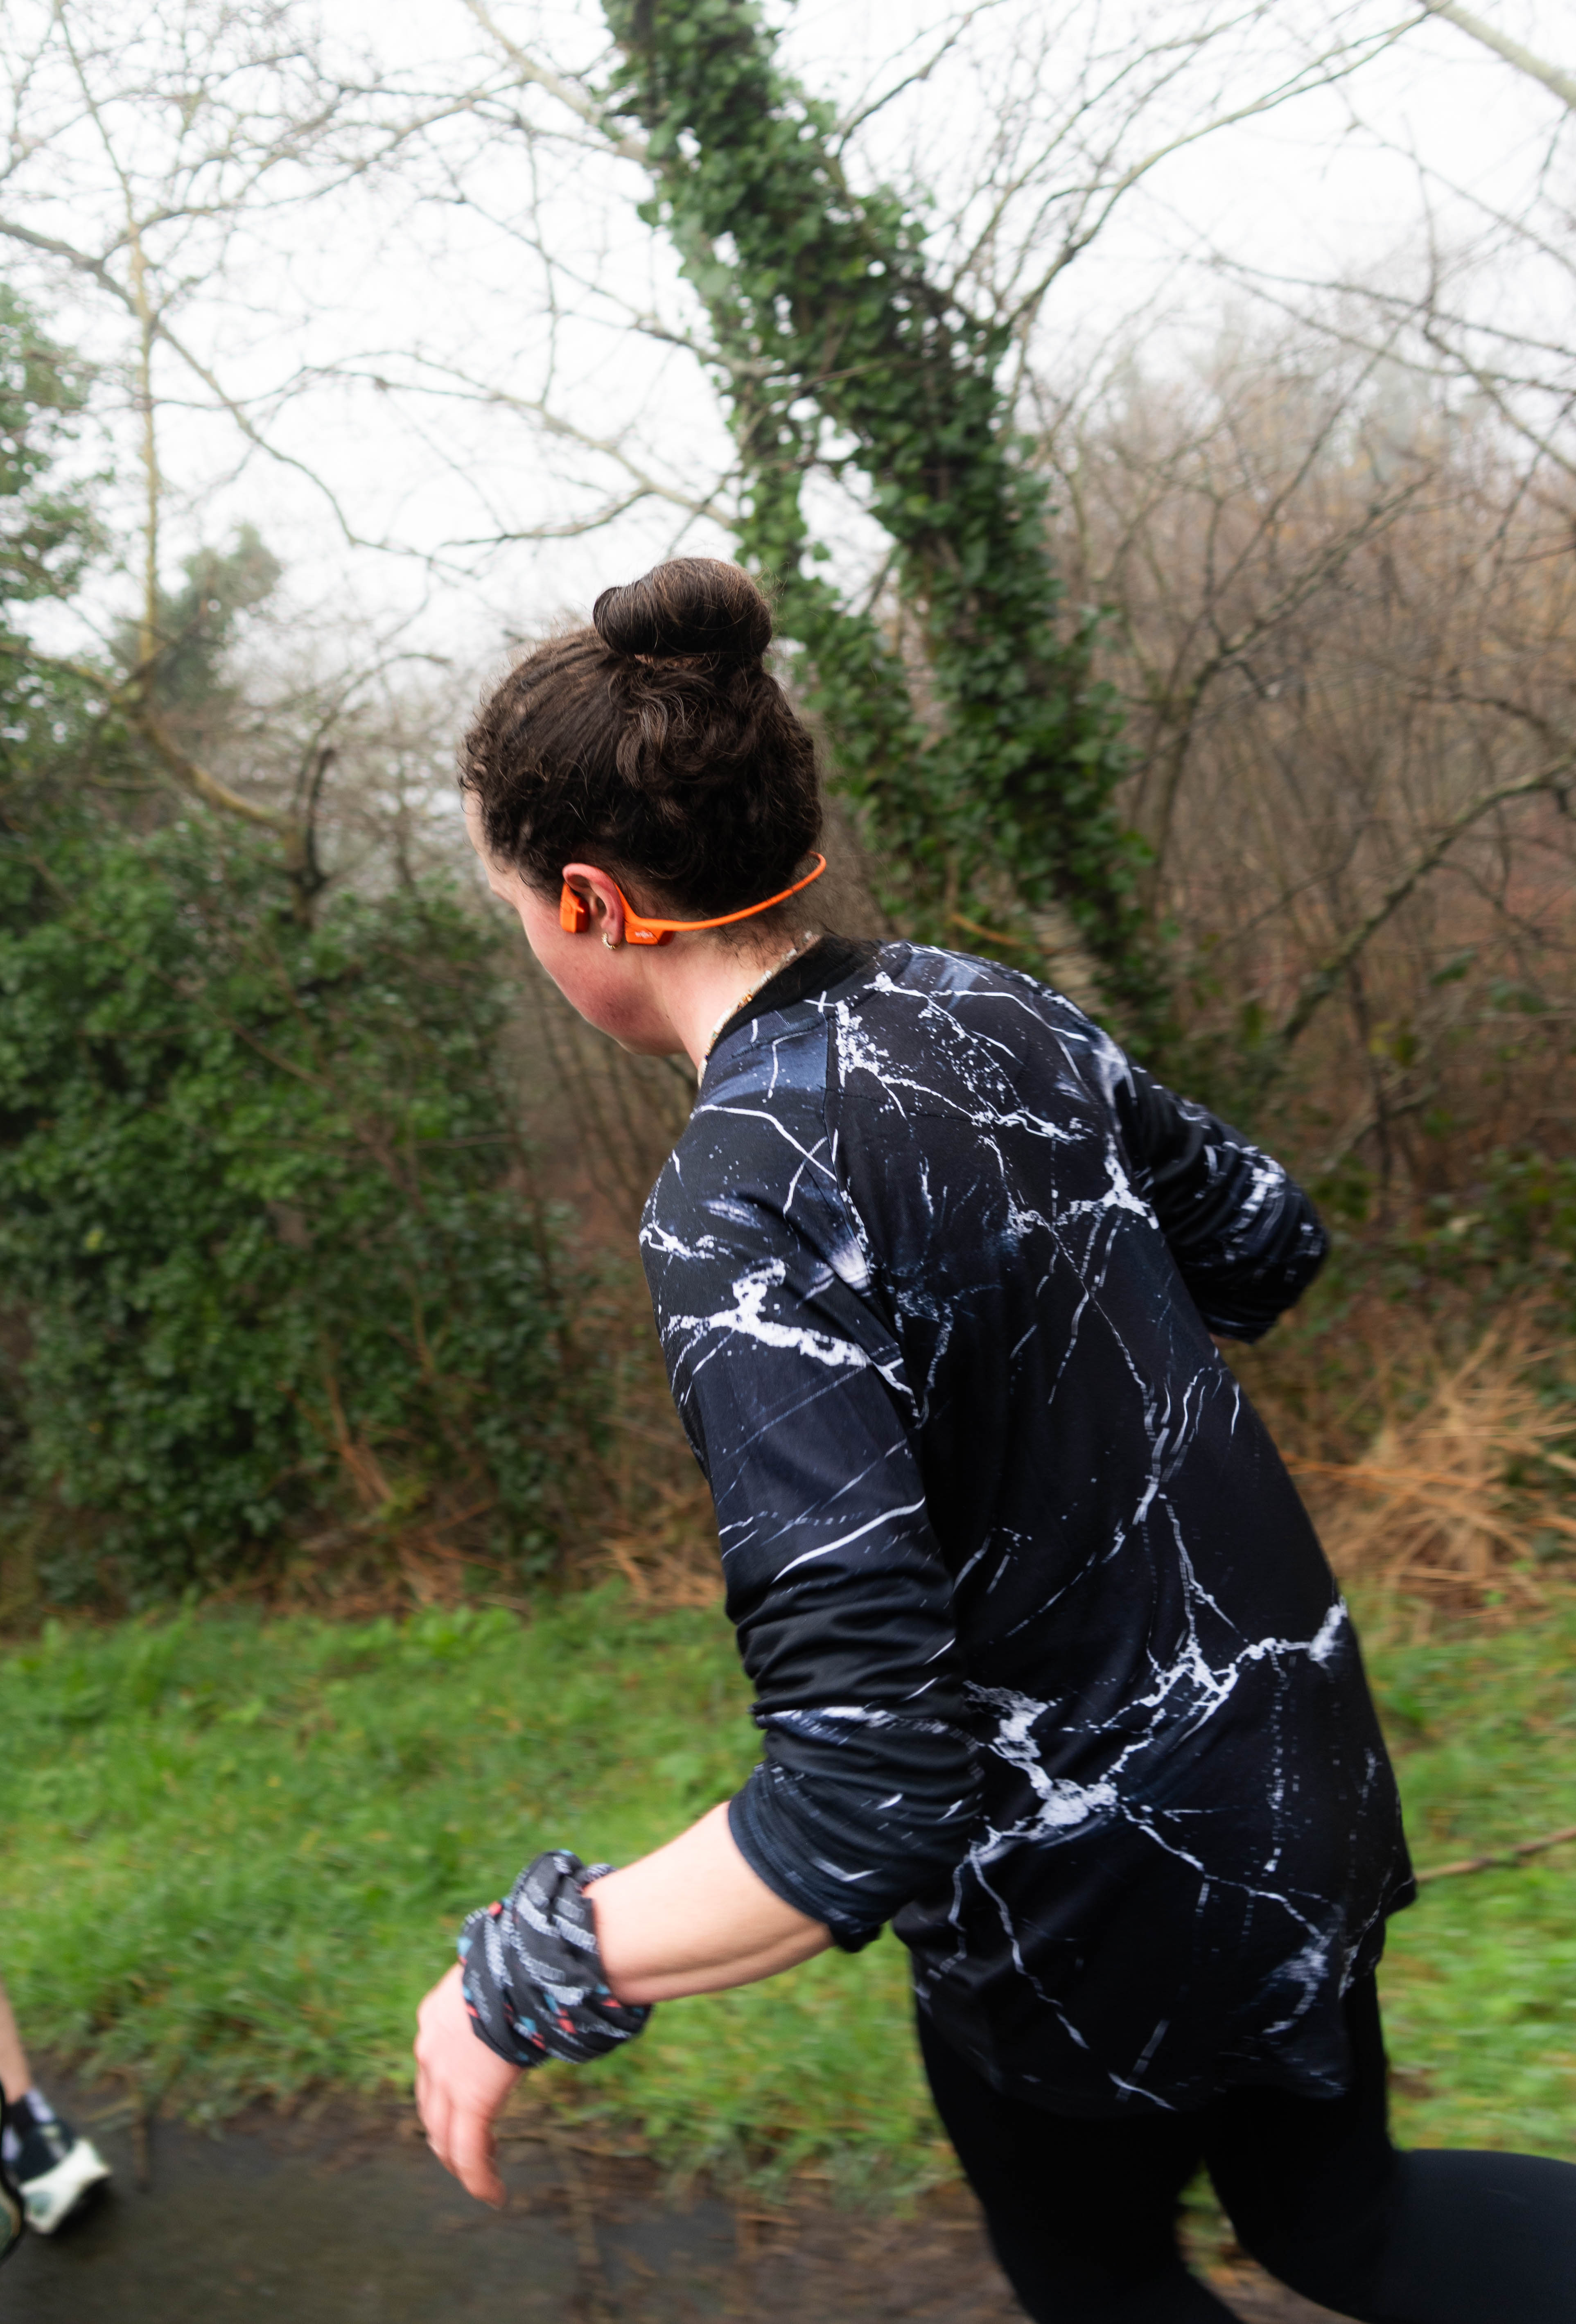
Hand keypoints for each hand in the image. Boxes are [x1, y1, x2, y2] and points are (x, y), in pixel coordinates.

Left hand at [413, 1961, 519, 2205]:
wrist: (520, 1968)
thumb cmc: (520, 1964)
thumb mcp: (498, 1978)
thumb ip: (498, 1998)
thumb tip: (528, 1994)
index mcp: (435, 2018)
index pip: (431, 2068)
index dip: (444, 2094)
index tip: (462, 2107)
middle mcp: (430, 2050)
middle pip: (430, 2107)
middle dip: (446, 2133)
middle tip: (468, 2151)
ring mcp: (445, 2079)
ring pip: (444, 2136)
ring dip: (461, 2159)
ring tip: (483, 2176)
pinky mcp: (469, 2102)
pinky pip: (469, 2152)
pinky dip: (479, 2179)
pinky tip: (494, 2195)